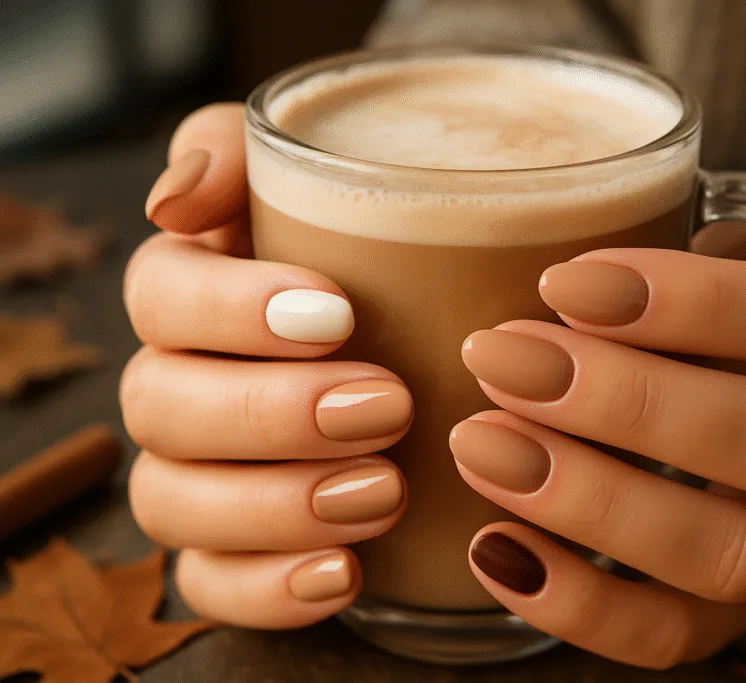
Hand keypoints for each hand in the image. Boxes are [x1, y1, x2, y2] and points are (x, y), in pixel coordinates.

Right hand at [121, 104, 412, 628]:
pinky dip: (267, 588)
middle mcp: (179, 385)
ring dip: (273, 503)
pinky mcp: (232, 549)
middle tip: (388, 404)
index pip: (161, 296)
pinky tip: (343, 572)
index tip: (340, 315)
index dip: (231, 310)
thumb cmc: (381, 252)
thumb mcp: (330, 180)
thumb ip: (243, 155)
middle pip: (163, 406)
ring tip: (384, 490)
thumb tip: (173, 201)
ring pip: (173, 502)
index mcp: (195, 292)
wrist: (438, 340)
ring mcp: (198, 474)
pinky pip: (209, 584)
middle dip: (270, 411)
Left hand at [453, 247, 745, 667]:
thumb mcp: (733, 261)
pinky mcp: (745, 612)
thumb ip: (677, 248)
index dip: (691, 303)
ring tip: (481, 446)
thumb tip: (549, 258)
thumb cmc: (736, 320)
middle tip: (498, 358)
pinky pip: (676, 636)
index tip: (559, 282)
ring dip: (590, 503)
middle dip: (622, 403)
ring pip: (728, 552)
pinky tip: (492, 547)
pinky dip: (579, 606)